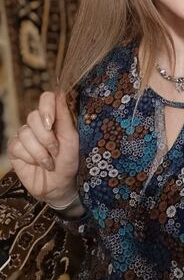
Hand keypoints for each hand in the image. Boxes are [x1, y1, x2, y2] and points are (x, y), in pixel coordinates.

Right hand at [6, 90, 78, 204]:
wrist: (60, 185)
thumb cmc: (70, 161)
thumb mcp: (72, 139)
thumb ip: (65, 117)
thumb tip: (60, 94)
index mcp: (54, 117)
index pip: (46, 98)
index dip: (46, 107)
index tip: (51, 123)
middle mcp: (38, 123)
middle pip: (33, 116)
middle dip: (46, 138)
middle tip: (56, 151)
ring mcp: (25, 135)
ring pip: (25, 133)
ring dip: (40, 151)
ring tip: (49, 161)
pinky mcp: (15, 148)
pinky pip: (17, 146)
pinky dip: (30, 158)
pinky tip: (38, 164)